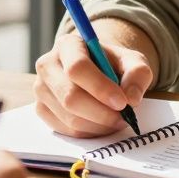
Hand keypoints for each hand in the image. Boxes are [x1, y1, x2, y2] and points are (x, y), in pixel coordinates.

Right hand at [33, 31, 153, 137]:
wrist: (98, 71)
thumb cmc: (113, 65)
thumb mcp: (133, 61)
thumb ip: (138, 74)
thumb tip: (131, 98)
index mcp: (68, 45)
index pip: (77, 68)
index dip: (100, 88)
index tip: (122, 102)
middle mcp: (47, 65)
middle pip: (70, 96)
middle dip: (101, 113)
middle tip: (124, 117)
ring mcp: (40, 88)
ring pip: (69, 117)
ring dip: (98, 125)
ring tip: (116, 119)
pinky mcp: (41, 109)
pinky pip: (65, 130)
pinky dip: (88, 132)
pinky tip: (101, 123)